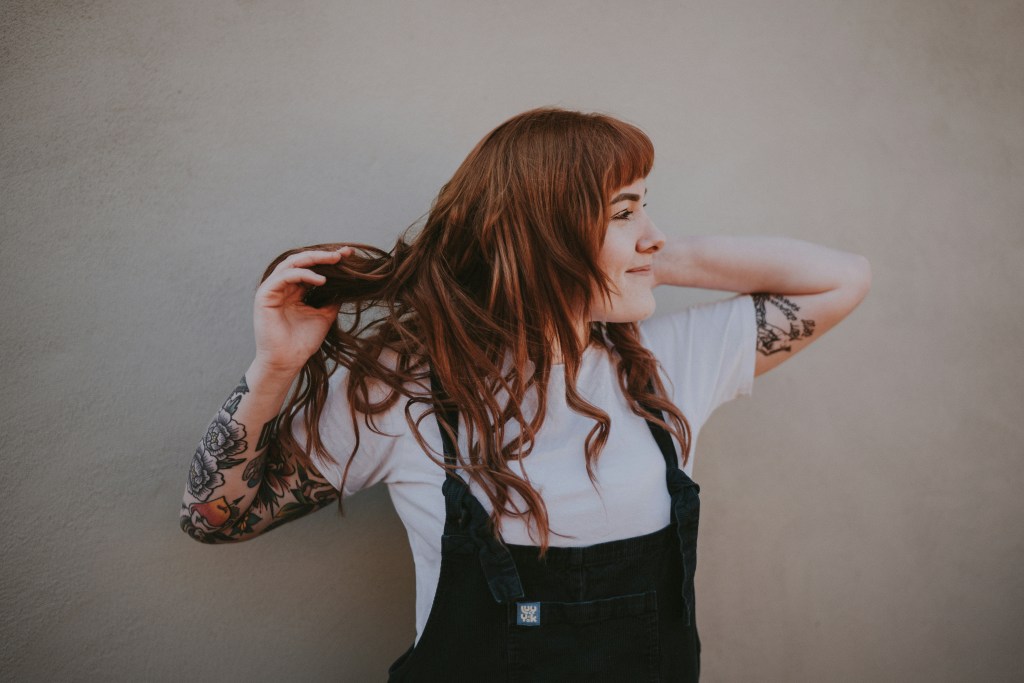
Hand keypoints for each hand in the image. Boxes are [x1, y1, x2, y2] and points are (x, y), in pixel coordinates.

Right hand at [252, 247, 350, 374]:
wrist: (288, 361)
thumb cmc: (303, 341)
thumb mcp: (324, 315)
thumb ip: (332, 298)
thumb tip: (348, 283)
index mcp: (294, 290)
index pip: (311, 268)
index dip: (328, 260)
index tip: (348, 254)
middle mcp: (282, 286)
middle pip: (301, 261)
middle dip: (323, 255)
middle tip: (342, 254)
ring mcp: (272, 289)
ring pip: (292, 263)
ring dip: (314, 259)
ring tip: (334, 260)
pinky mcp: (264, 294)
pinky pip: (285, 276)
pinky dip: (303, 274)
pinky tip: (321, 280)